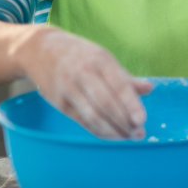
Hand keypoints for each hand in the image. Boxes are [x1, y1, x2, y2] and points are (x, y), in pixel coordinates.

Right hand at [13, 26, 152, 138]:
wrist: (38, 49)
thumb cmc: (79, 55)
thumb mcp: (102, 58)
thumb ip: (125, 77)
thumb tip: (149, 89)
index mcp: (100, 60)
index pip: (119, 85)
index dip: (131, 105)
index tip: (142, 120)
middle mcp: (84, 74)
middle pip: (106, 103)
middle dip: (124, 122)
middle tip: (139, 134)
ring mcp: (69, 88)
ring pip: (93, 116)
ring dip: (112, 131)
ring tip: (128, 138)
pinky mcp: (59, 102)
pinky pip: (81, 121)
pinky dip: (97, 131)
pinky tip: (110, 135)